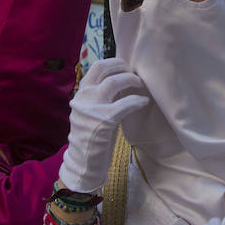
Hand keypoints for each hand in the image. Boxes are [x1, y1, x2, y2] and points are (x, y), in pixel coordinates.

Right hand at [58, 58, 149, 192]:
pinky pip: (125, 104)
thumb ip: (102, 95)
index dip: (114, 62)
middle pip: (104, 68)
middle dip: (123, 67)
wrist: (83, 162)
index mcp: (81, 93)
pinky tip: (143, 102)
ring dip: (131, 80)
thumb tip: (122, 80)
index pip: (97, 66)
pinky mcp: (103, 121)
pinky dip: (137, 100)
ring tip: (141, 85)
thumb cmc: (91, 136)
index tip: (127, 67)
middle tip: (135, 74)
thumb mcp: (92, 110)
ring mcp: (92, 108)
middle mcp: (83, 96)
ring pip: (114, 82)